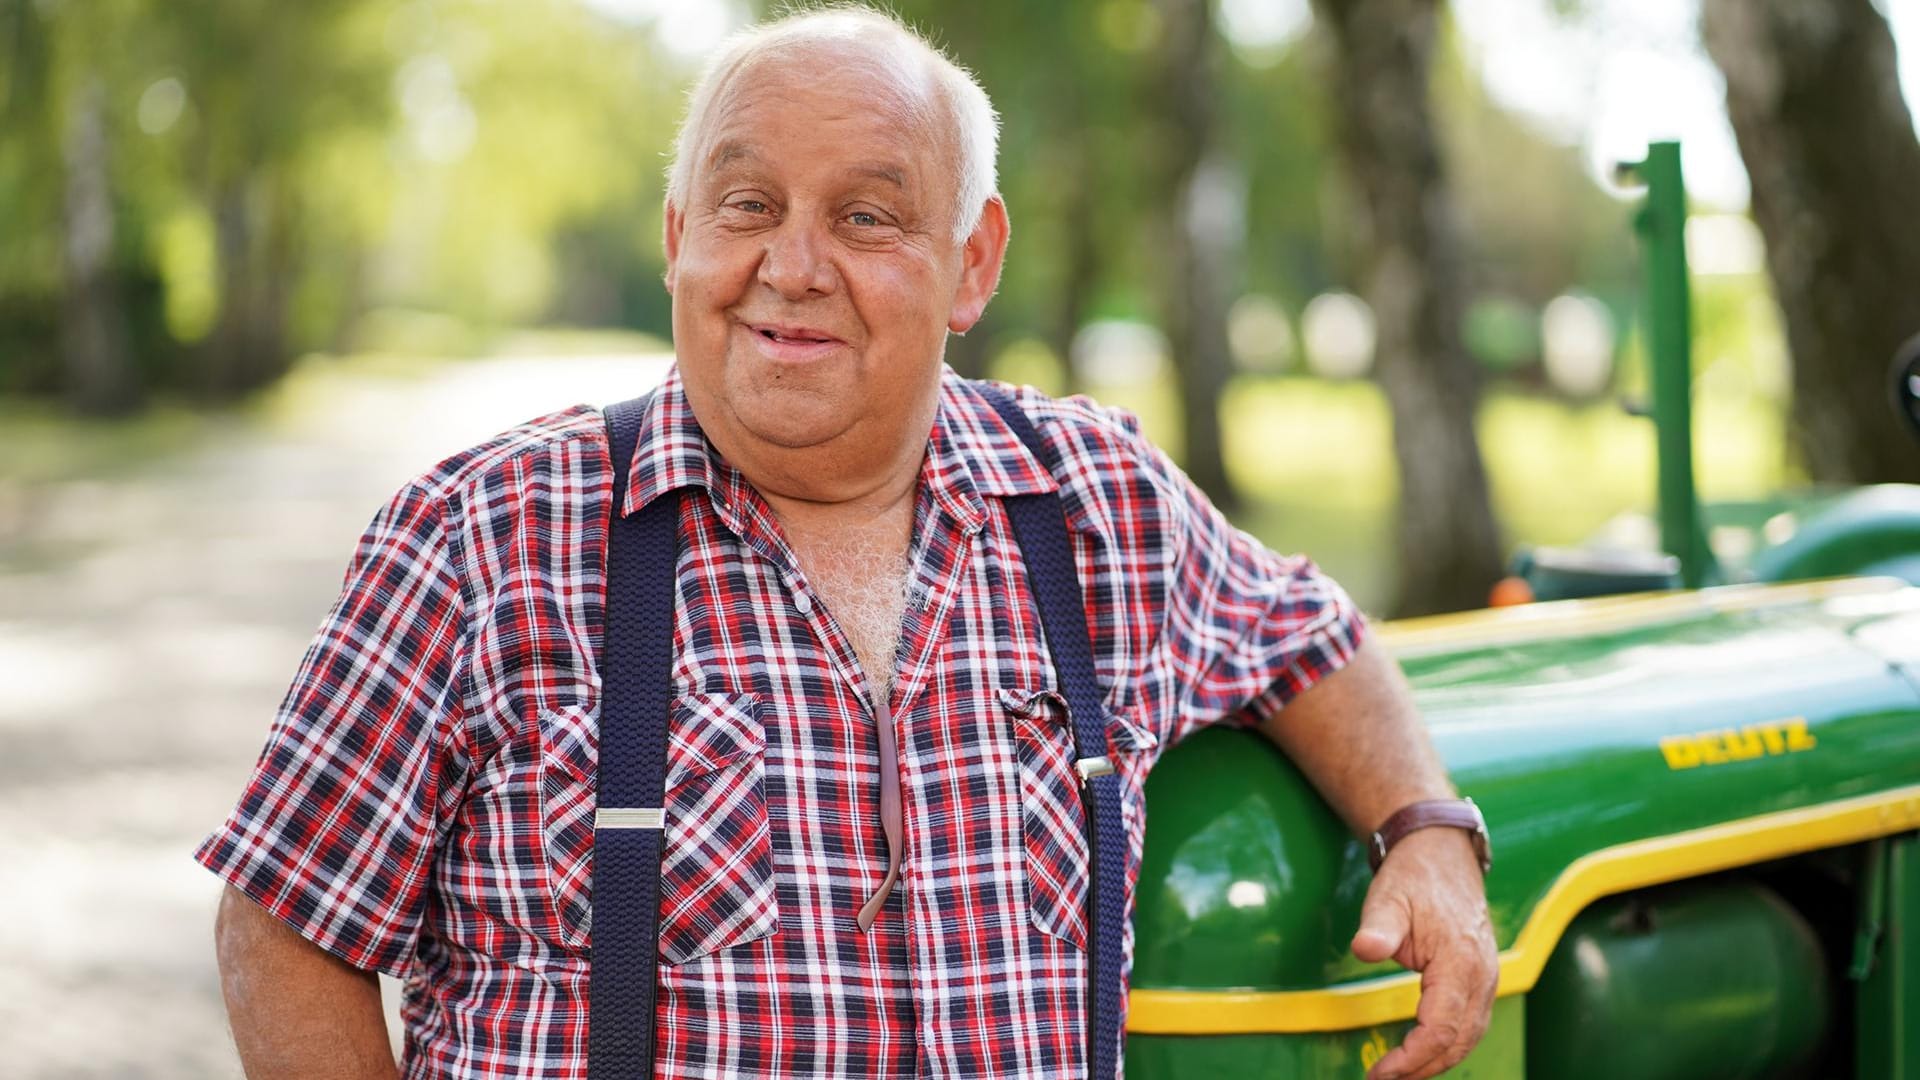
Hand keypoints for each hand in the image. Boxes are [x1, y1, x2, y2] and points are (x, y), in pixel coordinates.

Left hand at [1351, 827, 1498, 1079]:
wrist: (1442, 854)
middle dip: (1421, 1069)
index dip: (1412, 1058)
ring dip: (1435, 1062)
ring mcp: (1486, 979)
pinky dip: (1447, 1046)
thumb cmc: (1413, 877)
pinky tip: (1421, 1055)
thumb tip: (1364, 948)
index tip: (1379, 1072)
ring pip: (1468, 1037)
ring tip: (1397, 1076)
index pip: (1441, 1027)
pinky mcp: (1480, 980)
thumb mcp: (1388, 897)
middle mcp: (1482, 975)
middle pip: (1458, 1041)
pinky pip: (1470, 1025)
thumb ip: (1378, 927)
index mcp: (1461, 960)